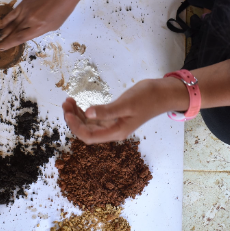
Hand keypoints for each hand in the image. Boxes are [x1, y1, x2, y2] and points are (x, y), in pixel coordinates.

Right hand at [0, 0, 78, 49]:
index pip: (20, 38)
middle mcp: (30, 20)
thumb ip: (40, 30)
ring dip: (4, 31)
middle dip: (5, 40)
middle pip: (14, 32)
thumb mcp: (54, 25)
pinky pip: (12, 13)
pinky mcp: (24, 2)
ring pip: (11, 23)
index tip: (2, 48)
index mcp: (39, 28)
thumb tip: (29, 32)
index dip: (9, 44)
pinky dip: (5, 20)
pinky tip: (1, 25)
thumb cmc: (63, 9)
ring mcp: (25, 10)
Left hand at [62, 79, 186, 143]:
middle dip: (73, 119)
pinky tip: (78, 104)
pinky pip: (95, 118)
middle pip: (86, 131)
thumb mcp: (126, 103)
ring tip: (68, 101)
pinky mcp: (114, 116)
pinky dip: (84, 112)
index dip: (76, 127)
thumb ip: (107, 110)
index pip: (89, 136)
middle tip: (65, 102)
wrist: (163, 93)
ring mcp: (113, 124)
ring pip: (89, 124)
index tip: (68, 113)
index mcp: (117, 132)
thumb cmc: (148, 98)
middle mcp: (113, 131)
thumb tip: (87, 113)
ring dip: (77, 115)